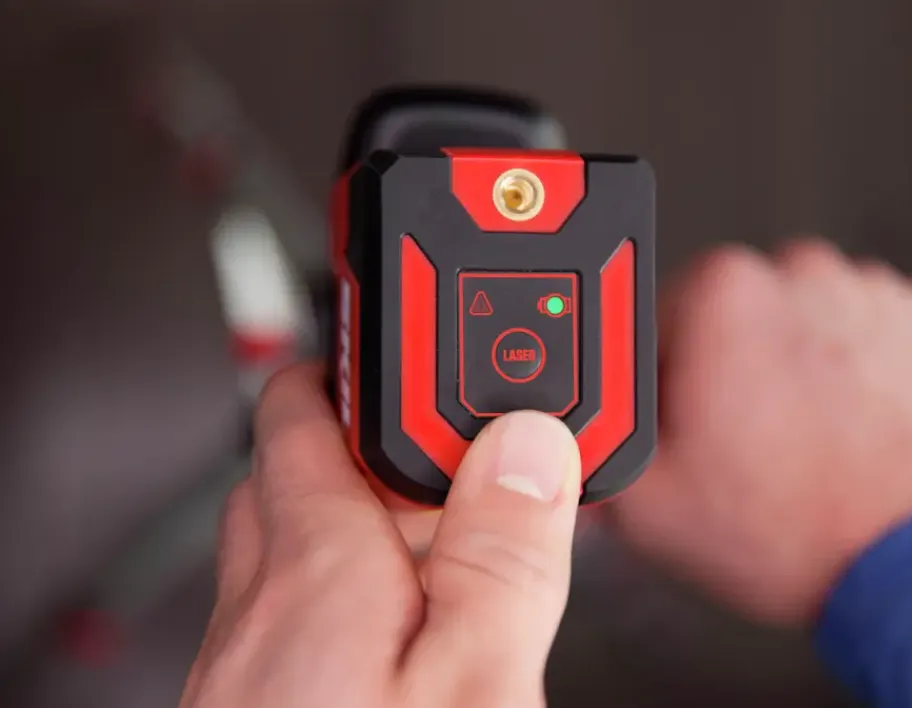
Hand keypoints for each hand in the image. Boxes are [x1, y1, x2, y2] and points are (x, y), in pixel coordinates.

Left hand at [180, 364, 580, 707]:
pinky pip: (278, 623)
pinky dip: (332, 599)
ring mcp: (237, 669)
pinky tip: (391, 641)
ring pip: (279, 553)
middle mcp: (252, 614)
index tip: (406, 348)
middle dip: (355, 446)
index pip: (302, 413)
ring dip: (345, 524)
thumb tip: (526, 445)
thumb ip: (502, 557)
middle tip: (431, 446)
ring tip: (431, 540)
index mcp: (314, 575)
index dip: (356, 367)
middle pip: (284, 478)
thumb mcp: (475, 680)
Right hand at [612, 239, 911, 624]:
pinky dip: (846, 371)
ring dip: (783, 369)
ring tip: (792, 442)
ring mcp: (865, 292)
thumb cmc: (803, 529)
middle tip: (731, 441)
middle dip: (716, 372)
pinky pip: (856, 334)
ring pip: (791, 324)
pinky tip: (840, 428)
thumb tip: (566, 429)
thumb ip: (592, 448)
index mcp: (720, 293)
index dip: (650, 379)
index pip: (647, 316)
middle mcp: (796, 273)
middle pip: (721, 317)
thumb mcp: (647, 504)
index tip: (669, 419)